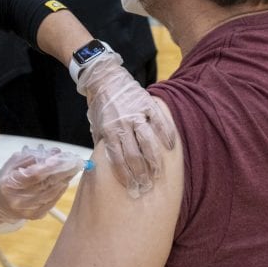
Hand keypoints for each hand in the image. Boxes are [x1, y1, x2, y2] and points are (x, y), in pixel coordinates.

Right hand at [0, 145, 84, 232]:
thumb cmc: (6, 180)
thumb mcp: (12, 163)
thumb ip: (32, 156)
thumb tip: (54, 153)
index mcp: (9, 184)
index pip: (34, 175)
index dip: (51, 166)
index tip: (64, 157)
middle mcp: (18, 199)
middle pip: (46, 184)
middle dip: (63, 171)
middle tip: (75, 161)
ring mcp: (27, 210)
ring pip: (51, 193)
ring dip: (64, 180)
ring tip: (72, 170)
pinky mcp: (34, 216)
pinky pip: (51, 202)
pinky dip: (59, 191)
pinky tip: (64, 182)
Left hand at [77, 54, 175, 197]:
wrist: (105, 79)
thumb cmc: (101, 106)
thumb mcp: (97, 126)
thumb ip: (104, 143)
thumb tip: (106, 165)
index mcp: (109, 131)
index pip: (118, 159)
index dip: (126, 176)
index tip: (132, 187)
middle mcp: (123, 124)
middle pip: (134, 155)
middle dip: (141, 174)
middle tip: (146, 185)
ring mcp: (136, 114)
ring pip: (148, 142)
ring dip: (154, 160)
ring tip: (158, 173)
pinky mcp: (147, 104)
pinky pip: (160, 121)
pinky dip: (167, 135)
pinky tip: (170, 147)